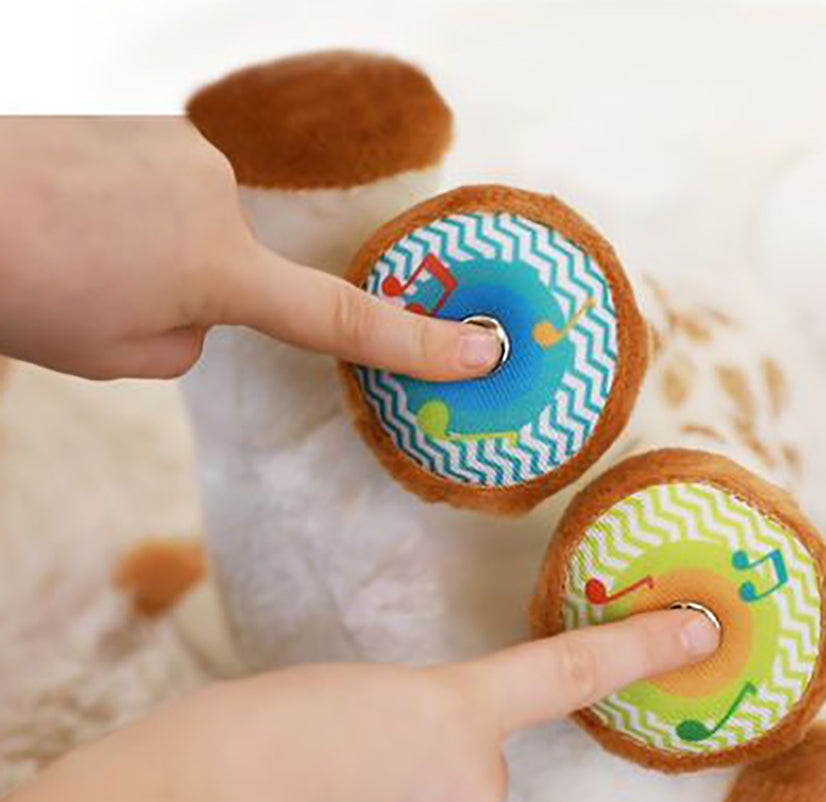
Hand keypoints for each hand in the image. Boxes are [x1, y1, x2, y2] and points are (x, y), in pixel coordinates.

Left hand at [0, 117, 500, 379]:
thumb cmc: (27, 290)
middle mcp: (221, 194)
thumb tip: (203, 301)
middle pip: (243, 274)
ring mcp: (189, 149)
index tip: (483, 351)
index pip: (342, 318)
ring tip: (85, 249)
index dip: (419, 343)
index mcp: (221, 268)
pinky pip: (176, 191)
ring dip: (164, 253)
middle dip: (198, 296)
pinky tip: (85, 212)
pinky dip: (143, 214)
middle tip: (111, 294)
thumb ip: (192, 338)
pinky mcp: (156, 124)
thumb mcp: (125, 356)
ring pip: (205, 232)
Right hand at [0, 610, 717, 801]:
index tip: (701, 631)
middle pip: (476, 781)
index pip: (567, 674)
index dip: (641, 650)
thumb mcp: (340, 703)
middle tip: (341, 779)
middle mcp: (471, 789)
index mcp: (445, 708)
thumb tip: (418, 761)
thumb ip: (405, 726)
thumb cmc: (236, 741)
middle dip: (428, 777)